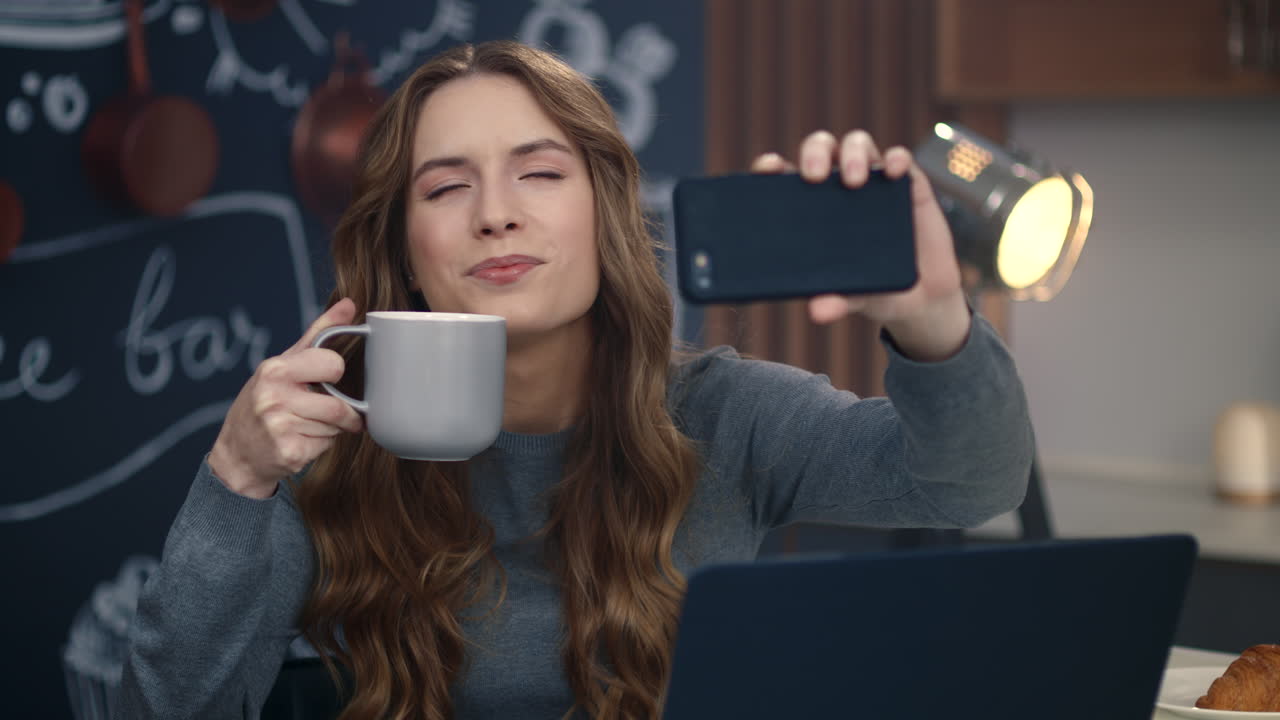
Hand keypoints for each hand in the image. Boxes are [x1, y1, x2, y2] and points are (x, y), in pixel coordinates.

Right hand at [208, 298, 363, 497]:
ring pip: (335, 427)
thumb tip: (349, 304)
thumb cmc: (264, 401)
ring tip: (306, 425)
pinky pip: (327, 445)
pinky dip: (322, 445)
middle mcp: (274, 398)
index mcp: (275, 370)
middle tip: (325, 409)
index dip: (335, 373)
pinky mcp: (289, 453)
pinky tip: (301, 440)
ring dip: (331, 429)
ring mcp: (280, 427)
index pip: (333, 365)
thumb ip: (319, 333)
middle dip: (339, 411)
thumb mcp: (284, 363)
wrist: (237, 453)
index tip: (327, 378)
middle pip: (338, 405)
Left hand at [751, 130, 970, 361]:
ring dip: (853, 153)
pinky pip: (900, 158)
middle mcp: (839, 187)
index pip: (785, 176)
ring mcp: (874, 182)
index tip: (766, 169)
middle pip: (820, 149)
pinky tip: (892, 171)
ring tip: (854, 181)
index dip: (771, 166)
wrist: (920, 300)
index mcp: (812, 209)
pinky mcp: (908, 184)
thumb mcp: (851, 299)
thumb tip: (817, 311)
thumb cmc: (873, 291)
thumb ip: (834, 301)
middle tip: (814, 177)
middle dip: (814, 153)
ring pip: (857, 144)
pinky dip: (896, 159)